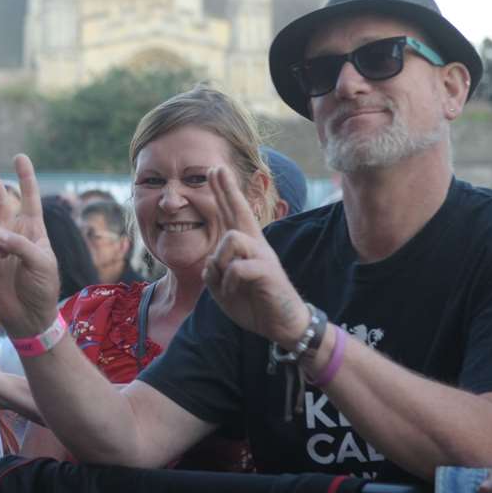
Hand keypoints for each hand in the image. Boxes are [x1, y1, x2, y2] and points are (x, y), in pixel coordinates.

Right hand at [0, 156, 61, 337]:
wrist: (28, 317)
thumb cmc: (43, 288)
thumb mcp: (41, 262)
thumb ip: (19, 243)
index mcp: (34, 229)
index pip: (30, 197)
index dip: (26, 177)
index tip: (20, 157)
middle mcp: (13, 232)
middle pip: (0, 198)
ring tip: (0, 250)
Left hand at [202, 166, 305, 347]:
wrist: (282, 325)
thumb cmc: (254, 304)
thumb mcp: (224, 290)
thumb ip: (213, 273)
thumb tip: (209, 262)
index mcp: (245, 247)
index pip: (232, 214)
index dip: (224, 192)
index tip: (215, 170)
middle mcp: (256, 245)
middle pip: (241, 210)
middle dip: (226, 189)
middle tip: (215, 167)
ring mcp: (263, 256)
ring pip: (231, 238)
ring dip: (220, 259)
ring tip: (225, 281)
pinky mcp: (268, 271)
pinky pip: (236, 267)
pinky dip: (227, 281)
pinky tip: (231, 291)